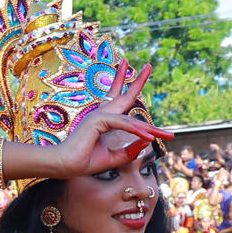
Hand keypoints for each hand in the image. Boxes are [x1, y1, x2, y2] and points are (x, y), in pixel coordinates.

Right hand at [40, 87, 172, 181]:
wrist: (64, 166)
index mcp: (103, 120)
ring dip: (149, 127)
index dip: (134, 98)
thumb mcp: (114, 157)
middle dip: (137, 81)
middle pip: (122, 94)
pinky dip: (136, 131)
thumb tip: (148, 140)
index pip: (120, 104)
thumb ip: (130, 150)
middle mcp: (101, 114)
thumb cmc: (84, 162)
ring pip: (129, 118)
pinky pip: (123, 124)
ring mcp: (98, 115)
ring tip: (166, 135)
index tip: (151, 101)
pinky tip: (149, 137)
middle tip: (148, 66)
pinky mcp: (97, 121)